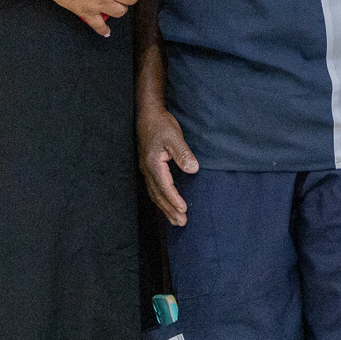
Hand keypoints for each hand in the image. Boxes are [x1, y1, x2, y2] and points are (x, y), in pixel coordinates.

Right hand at [138, 103, 197, 224]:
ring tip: (176, 221)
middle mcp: (147, 170)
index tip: (183, 209)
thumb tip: (193, 169)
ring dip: (165, 208)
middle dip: (169, 210)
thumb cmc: (161, 125)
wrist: (147, 116)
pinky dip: (162, 201)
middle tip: (181, 222)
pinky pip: (154, 190)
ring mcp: (147, 170)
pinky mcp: (149, 169)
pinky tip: (167, 206)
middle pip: (158, 195)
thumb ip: (183, 154)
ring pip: (155, 195)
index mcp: (153, 164)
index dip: (173, 199)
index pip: (164, 186)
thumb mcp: (174, 137)